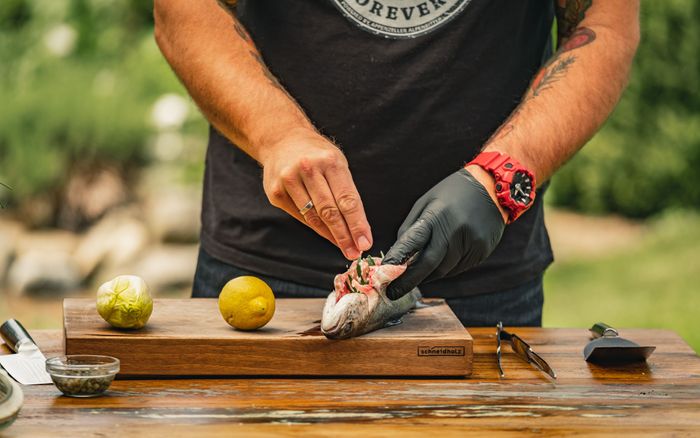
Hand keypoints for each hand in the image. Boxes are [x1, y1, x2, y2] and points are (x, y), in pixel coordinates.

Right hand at [260, 129, 371, 259]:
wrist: (282, 139)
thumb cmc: (316, 155)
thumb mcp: (336, 163)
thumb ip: (345, 191)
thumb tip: (357, 226)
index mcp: (330, 161)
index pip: (347, 199)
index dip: (357, 224)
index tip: (364, 242)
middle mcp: (308, 169)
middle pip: (330, 211)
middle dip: (345, 235)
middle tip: (354, 251)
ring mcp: (289, 180)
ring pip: (314, 217)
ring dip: (331, 235)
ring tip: (344, 247)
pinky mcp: (276, 192)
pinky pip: (300, 216)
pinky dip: (315, 227)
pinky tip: (326, 234)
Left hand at [383, 167, 505, 298]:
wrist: (492, 188)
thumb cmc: (451, 194)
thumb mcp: (426, 202)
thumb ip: (410, 229)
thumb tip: (397, 256)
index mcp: (437, 214)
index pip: (413, 241)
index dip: (397, 258)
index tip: (383, 273)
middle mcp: (455, 230)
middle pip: (429, 263)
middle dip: (408, 280)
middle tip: (392, 292)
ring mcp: (470, 242)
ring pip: (443, 270)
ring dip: (426, 276)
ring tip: (413, 277)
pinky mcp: (481, 251)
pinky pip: (458, 269)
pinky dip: (444, 270)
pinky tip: (438, 265)